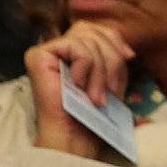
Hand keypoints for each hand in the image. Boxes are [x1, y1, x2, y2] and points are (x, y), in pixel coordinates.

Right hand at [27, 23, 131, 158]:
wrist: (76, 137)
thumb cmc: (94, 114)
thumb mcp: (111, 79)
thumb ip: (113, 57)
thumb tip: (125, 48)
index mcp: (73, 54)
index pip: (95, 29)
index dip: (114, 40)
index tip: (129, 57)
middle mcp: (57, 50)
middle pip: (91, 30)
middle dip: (110, 57)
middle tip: (110, 88)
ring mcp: (45, 52)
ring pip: (86, 38)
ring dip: (99, 70)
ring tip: (95, 96)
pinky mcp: (37, 55)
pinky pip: (75, 45)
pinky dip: (85, 66)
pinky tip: (78, 85)